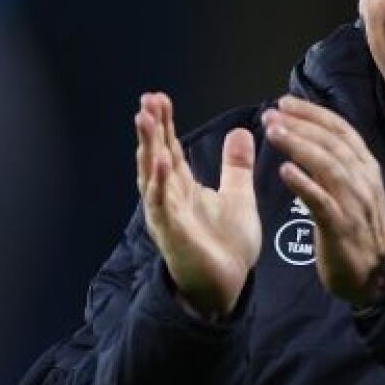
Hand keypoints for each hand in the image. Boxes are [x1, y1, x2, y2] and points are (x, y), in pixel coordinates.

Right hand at [135, 92, 260, 316]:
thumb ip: (236, 166)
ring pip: (151, 175)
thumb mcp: (238, 196)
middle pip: (155, 156)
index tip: (159, 98)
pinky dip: (159, 183)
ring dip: (148, 147)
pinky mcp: (172, 233)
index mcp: (183, 188)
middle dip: (151, 128)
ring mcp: (167, 215)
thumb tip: (240, 131)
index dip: (163, 124)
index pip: (169, 149)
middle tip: (147, 99)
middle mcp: (169, 198)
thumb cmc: (227, 245)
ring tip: (144, 118)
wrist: (228, 286)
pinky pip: (162, 205)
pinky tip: (160, 161)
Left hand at [262, 95, 384, 305]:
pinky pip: (321, 201)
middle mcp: (363, 180)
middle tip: (271, 114)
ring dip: (299, 145)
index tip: (286, 103)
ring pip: (327, 166)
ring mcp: (353, 203)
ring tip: (273, 132)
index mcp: (366, 168)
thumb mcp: (356, 190)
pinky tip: (285, 171)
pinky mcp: (340, 227)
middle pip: (331, 143)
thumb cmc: (359, 231)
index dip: (313, 113)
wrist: (377, 274)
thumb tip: (314, 138)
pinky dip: (304, 183)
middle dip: (300, 124)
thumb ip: (339, 166)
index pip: (341, 130)